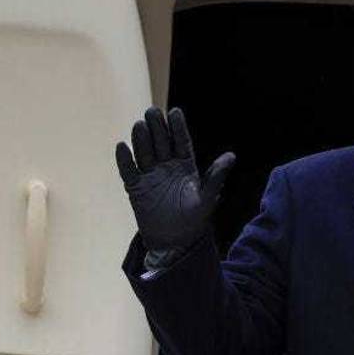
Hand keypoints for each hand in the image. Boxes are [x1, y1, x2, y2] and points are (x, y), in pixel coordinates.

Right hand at [115, 106, 234, 253]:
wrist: (175, 242)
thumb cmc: (195, 220)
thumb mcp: (207, 198)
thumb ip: (216, 177)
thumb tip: (231, 156)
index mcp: (185, 165)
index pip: (181, 142)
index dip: (178, 128)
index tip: (175, 112)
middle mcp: (166, 166)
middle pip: (160, 143)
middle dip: (157, 127)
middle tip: (153, 112)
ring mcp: (150, 175)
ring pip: (144, 152)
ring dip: (141, 139)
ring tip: (139, 124)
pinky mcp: (135, 188)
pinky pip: (128, 171)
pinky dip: (124, 160)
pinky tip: (121, 147)